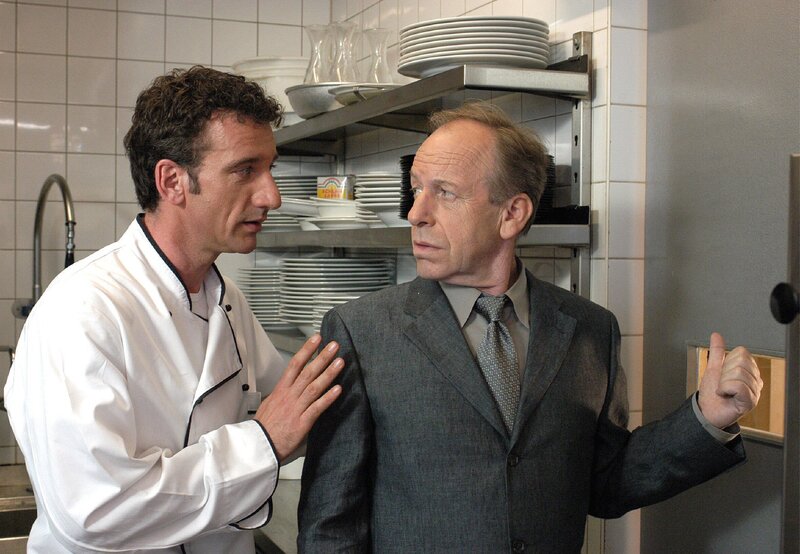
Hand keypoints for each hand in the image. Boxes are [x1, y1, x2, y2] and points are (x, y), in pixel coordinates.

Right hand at [254, 334, 342, 461]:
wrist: (258, 447)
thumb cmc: (263, 428)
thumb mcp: (269, 405)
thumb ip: (282, 396)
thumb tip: (288, 391)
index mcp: (281, 390)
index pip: (295, 364)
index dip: (306, 350)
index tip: (317, 339)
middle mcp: (289, 396)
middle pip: (307, 372)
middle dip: (322, 357)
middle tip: (334, 345)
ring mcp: (296, 408)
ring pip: (314, 386)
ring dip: (329, 373)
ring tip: (340, 362)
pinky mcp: (302, 422)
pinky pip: (317, 408)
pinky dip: (328, 398)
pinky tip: (338, 389)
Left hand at [697, 332, 762, 428]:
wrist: (706, 411)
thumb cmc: (711, 393)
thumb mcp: (713, 368)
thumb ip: (717, 351)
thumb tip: (716, 335)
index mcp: (748, 370)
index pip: (742, 352)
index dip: (727, 362)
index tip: (723, 374)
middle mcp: (755, 380)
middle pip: (740, 362)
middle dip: (725, 373)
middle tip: (723, 384)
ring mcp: (755, 391)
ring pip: (738, 373)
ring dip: (724, 383)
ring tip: (724, 391)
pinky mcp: (751, 402)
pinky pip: (738, 386)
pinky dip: (726, 389)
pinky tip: (727, 396)